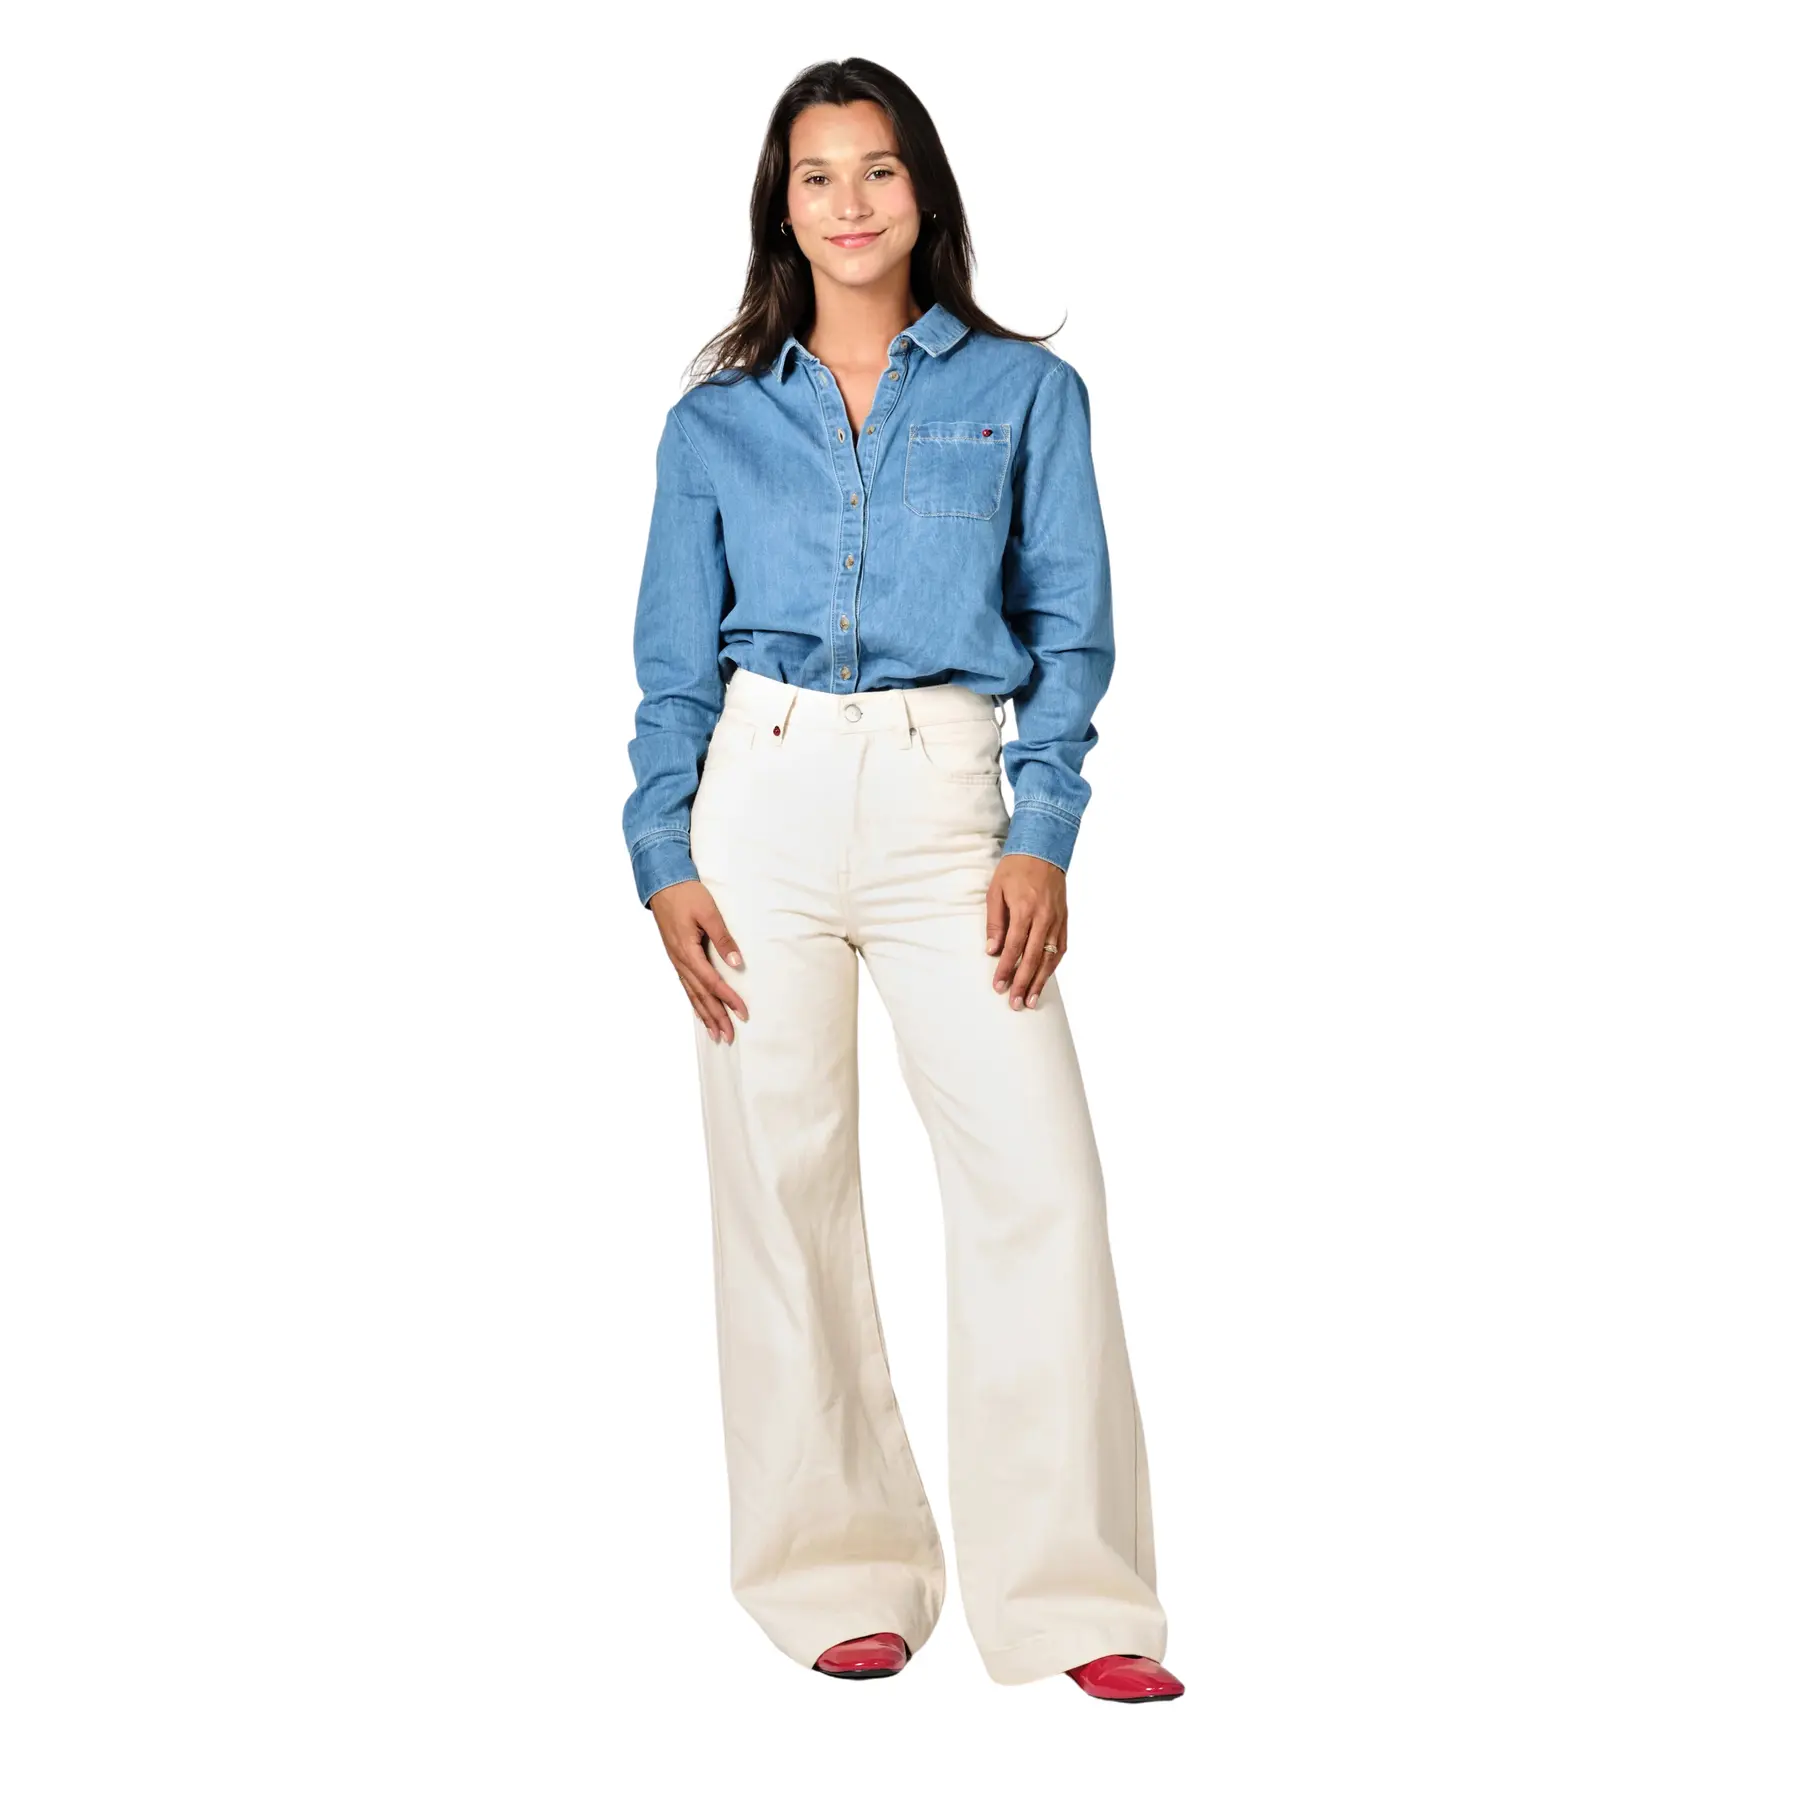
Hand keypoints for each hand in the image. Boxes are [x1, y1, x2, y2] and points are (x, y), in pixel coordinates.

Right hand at [648, 880, 748, 1043]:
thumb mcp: (708, 913)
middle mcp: (680, 961)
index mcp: (688, 951)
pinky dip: (694, 1002)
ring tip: (715, 1033)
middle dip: (716, 1016)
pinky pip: (686, 986)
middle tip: (729, 1036)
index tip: (743, 1013)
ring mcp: (676, 960)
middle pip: (701, 995)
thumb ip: (723, 938)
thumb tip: (737, 962)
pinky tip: (700, 1011)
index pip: (712, 982)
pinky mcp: (676, 957)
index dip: (728, 999)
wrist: (662, 883)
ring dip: (705, 1014)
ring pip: (692, 994)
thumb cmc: (686, 895)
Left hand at [986, 854, 1068, 1010]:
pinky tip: (1046, 978)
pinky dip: (1054, 966)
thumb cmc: (1015, 870)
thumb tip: (992, 949)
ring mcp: (1057, 921)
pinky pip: (1061, 948)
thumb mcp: (996, 891)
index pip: (1014, 947)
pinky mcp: (1064, 920)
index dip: (1006, 969)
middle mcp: (1044, 918)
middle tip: (1016, 1004)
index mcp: (1025, 910)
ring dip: (1040, 981)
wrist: (1043, 850)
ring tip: (1031, 1000)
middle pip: (1033, 958)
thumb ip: (995, 922)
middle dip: (1023, 983)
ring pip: (1050, 958)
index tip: (999, 986)